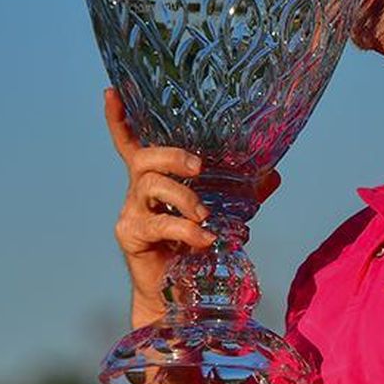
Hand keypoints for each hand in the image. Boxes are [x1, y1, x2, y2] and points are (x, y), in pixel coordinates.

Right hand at [103, 88, 279, 312]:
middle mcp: (138, 190)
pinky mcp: (131, 235)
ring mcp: (131, 212)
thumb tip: (273, 174)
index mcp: (154, 178)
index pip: (131, 143)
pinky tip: (205, 239)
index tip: (111, 91)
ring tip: (204, 215)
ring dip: (183, 197)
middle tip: (198, 167)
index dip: (119, 119)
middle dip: (172, 156)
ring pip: (151, 186)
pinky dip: (185, 230)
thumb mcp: (224, 212)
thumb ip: (244, 192)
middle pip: (143, 158)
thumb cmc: (194, 245)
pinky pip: (158, 223)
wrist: (179, 292)